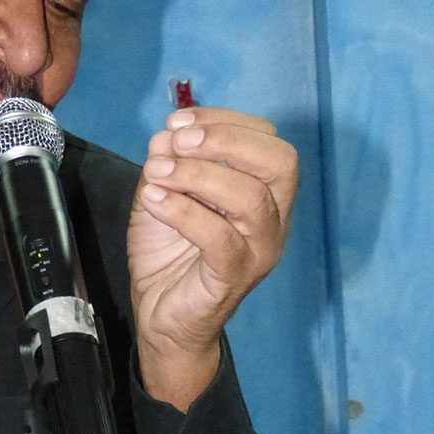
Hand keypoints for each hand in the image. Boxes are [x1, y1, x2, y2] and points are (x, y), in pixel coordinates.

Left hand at [128, 107, 297, 410]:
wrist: (160, 313)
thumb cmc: (170, 248)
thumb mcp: (165, 190)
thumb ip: (169, 160)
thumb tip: (167, 133)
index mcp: (265, 190)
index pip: (269, 140)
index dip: (225, 120)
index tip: (178, 120)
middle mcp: (274, 218)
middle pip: (280, 163)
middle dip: (226, 140)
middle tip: (178, 141)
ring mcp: (259, 250)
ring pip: (249, 199)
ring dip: (196, 174)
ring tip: (156, 171)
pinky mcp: (234, 278)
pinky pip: (219, 238)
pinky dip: (183, 211)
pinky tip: (153, 199)